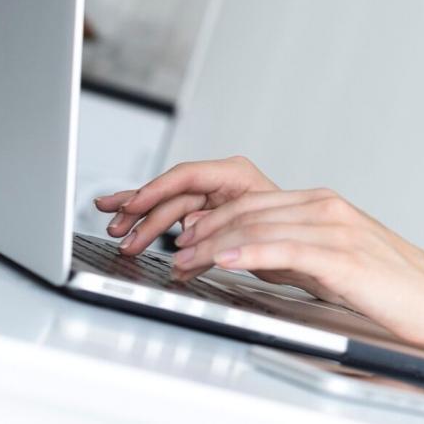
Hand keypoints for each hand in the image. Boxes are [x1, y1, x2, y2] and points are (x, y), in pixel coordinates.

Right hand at [94, 155, 278, 256]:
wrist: (305, 249)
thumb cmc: (291, 229)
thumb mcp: (259, 224)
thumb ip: (222, 225)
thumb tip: (189, 231)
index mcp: (236, 175)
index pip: (186, 176)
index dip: (156, 189)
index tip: (133, 204)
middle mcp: (222, 183)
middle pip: (173, 194)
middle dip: (142, 212)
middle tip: (118, 229)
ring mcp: (214, 200)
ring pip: (170, 210)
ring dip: (144, 225)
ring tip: (121, 237)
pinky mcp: (210, 219)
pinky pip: (178, 225)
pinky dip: (159, 235)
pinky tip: (135, 238)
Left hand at [169, 187, 423, 348]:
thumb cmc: (396, 288)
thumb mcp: (335, 262)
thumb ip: (295, 253)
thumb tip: (252, 256)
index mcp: (328, 206)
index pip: (256, 202)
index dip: (214, 219)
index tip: (187, 238)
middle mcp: (330, 209)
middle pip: (251, 209)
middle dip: (205, 230)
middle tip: (176, 253)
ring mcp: (339, 230)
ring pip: (262, 225)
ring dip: (215, 244)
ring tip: (187, 261)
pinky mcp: (345, 258)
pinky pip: (288, 249)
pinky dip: (251, 250)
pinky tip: (226, 258)